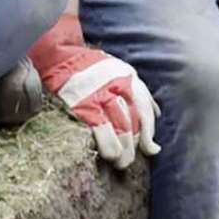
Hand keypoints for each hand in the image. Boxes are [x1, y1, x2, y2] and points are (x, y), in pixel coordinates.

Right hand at [28, 13, 159, 169]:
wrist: (61, 56)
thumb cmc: (92, 67)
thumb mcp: (121, 71)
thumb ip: (139, 91)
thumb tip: (156, 113)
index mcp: (129, 79)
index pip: (145, 111)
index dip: (149, 134)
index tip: (151, 149)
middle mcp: (118, 87)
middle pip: (134, 123)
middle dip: (134, 146)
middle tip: (129, 160)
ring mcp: (101, 97)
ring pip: (121, 129)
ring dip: (122, 151)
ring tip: (120, 162)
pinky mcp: (84, 106)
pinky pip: (101, 130)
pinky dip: (108, 145)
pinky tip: (110, 155)